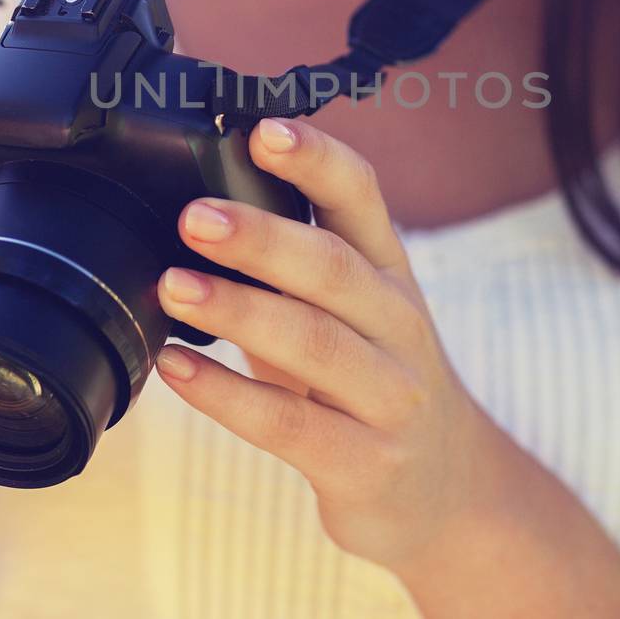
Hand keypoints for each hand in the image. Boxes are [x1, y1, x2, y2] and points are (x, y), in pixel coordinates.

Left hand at [153, 117, 512, 570]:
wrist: (445, 489)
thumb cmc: (369, 382)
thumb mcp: (350, 314)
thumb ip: (290, 268)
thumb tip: (193, 212)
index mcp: (389, 271)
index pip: (362, 197)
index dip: (316, 159)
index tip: (263, 130)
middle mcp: (399, 324)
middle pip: (333, 268)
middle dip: (263, 238)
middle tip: (194, 218)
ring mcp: (390, 396)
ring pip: (315, 343)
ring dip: (238, 311)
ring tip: (173, 288)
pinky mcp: (367, 463)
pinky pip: (290, 424)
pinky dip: (227, 395)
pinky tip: (176, 371)